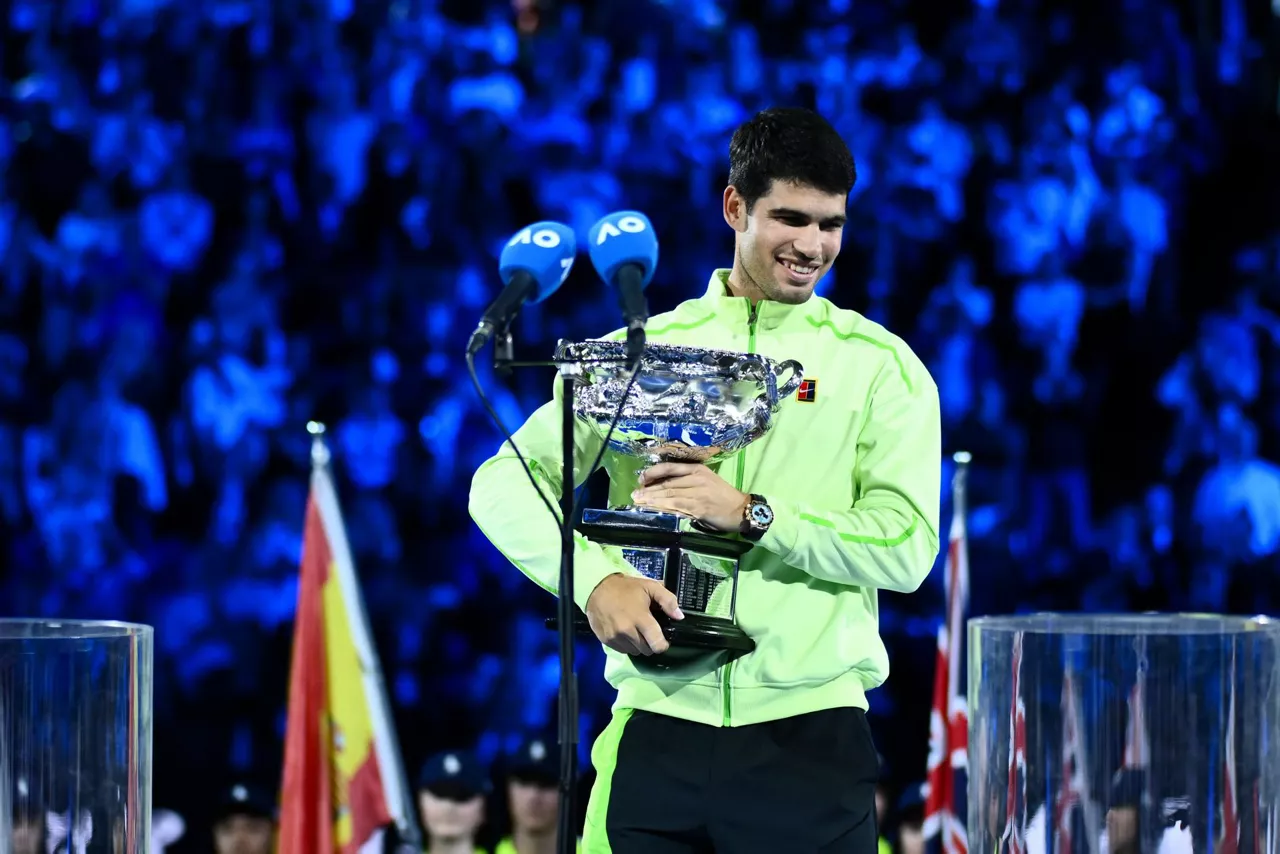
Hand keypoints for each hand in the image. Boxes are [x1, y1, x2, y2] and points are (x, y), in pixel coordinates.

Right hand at [585, 573, 683, 654]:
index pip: (657, 645)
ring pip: (634, 651)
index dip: (663, 644)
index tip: (663, 639)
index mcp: (640, 618)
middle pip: (647, 650)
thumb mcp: (650, 587)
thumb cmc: (625, 588)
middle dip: (650, 643)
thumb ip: (668, 600)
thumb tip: (679, 617)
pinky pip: (622, 650)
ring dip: (638, 645)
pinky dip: (626, 644)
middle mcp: (627, 631)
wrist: (596, 588)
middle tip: (648, 631)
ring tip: (635, 630)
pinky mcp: (606, 640)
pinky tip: (625, 632)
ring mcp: (615, 637)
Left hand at [631, 463, 748, 531]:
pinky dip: (663, 508)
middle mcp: (696, 478)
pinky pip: (676, 507)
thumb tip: (663, 487)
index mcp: (697, 469)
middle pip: (667, 483)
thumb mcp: (706, 480)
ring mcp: (698, 493)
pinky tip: (653, 509)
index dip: (653, 473)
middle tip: (634, 494)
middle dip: (648, 490)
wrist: (740, 509)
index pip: (670, 468)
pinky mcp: (699, 507)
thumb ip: (687, 481)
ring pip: (669, 495)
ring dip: (652, 500)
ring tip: (638, 502)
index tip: (641, 479)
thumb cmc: (722, 495)